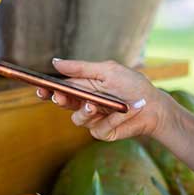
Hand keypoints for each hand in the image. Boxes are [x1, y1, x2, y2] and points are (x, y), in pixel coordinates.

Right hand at [34, 58, 168, 142]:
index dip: (48, 89)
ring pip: (77, 119)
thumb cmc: (132, 85)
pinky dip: (109, 121)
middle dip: (59, 100)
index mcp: (84, 86)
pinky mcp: (103, 132)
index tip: (40, 87)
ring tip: (94, 105)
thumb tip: (55, 62)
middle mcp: (85, 103)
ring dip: (84, 112)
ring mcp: (93, 119)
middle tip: (59, 96)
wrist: (153, 106)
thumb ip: (81, 69)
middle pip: (63, 104)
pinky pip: (97, 129)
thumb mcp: (107, 71)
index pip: (61, 88)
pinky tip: (121, 114)